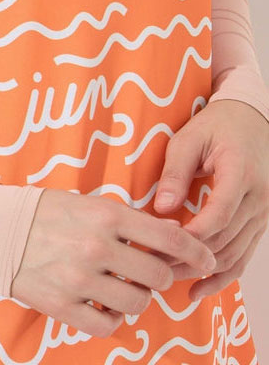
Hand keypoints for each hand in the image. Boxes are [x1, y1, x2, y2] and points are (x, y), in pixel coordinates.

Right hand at [10, 187, 216, 337]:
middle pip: (158, 276)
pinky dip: (111, 318)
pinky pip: (107, 325)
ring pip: (137, 304)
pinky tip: (102, 304)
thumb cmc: (47, 211)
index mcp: (106, 216)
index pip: (168, 238)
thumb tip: (169, 234)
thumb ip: (128, 220)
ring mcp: (79, 279)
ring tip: (121, 287)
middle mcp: (96, 247)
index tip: (206, 259)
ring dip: (136, 298)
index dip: (195, 251)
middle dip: (159, 276)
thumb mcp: (89, 202)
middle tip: (147, 272)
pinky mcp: (62, 305)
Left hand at [152, 99, 268, 300]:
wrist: (251, 120)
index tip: (159, 246)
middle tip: (151, 265)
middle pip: (225, 240)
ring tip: (165, 278)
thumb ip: (175, 172)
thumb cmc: (216, 125)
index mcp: (240, 173)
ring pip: (234, 255)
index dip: (191, 236)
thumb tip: (162, 209)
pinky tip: (196, 290)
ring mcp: (262, 214)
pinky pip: (243, 257)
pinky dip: (221, 277)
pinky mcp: (258, 223)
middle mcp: (258, 199)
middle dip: (188, 258)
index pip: (219, 215)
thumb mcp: (189, 138)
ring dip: (201, 271)